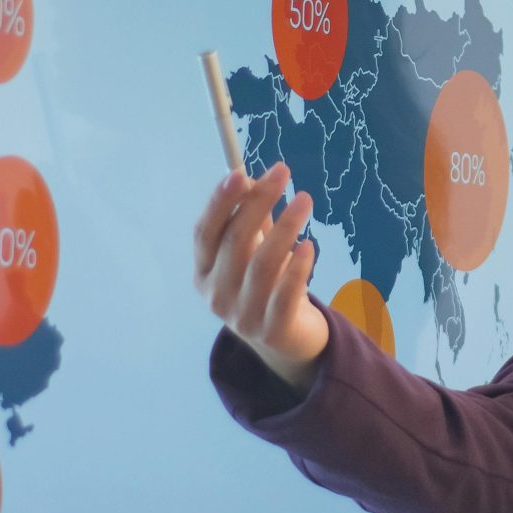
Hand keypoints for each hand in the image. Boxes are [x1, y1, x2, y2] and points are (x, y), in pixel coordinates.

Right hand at [194, 163, 328, 393]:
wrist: (288, 340)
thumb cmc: (268, 283)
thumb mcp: (253, 251)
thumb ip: (251, 219)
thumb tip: (255, 180)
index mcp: (203, 272)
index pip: (204, 233)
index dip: (219, 202)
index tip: (240, 172)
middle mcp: (216, 295)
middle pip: (235, 242)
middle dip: (258, 202)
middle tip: (283, 172)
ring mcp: (241, 316)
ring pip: (263, 264)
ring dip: (285, 227)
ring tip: (304, 200)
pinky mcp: (272, 330)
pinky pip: (285, 293)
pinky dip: (297, 266)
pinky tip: (309, 245)